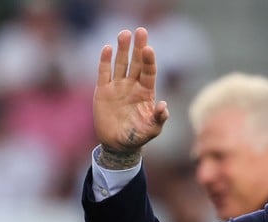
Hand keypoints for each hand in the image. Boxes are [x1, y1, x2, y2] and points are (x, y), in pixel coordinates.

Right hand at [93, 27, 168, 165]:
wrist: (118, 145)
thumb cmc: (138, 137)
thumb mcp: (152, 130)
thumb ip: (159, 118)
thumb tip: (164, 106)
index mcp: (146, 92)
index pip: (149, 72)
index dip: (149, 60)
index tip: (149, 48)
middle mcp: (132, 86)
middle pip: (136, 62)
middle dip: (138, 47)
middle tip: (140, 31)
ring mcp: (118, 87)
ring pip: (121, 64)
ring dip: (122, 49)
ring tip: (124, 34)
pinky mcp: (103, 91)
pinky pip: (104, 73)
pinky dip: (105, 61)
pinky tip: (107, 48)